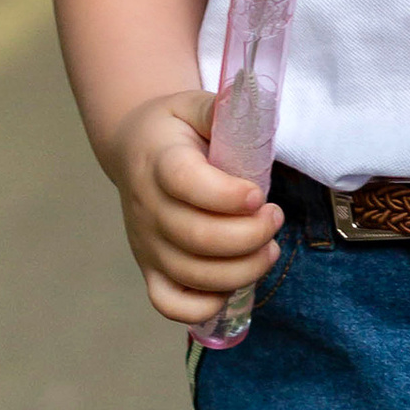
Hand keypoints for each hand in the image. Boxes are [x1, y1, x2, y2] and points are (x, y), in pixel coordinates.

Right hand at [109, 87, 281, 328]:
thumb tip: (251, 106)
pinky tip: (234, 284)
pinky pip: (170, 303)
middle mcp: (148, 208)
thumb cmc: (174, 129)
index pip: (186, 183)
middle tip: (276, 217)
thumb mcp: (193, 104)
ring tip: (269, 248)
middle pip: (196, 237)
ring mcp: (146, 244)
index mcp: (159, 161)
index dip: (226, 195)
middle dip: (249, 235)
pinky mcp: (149, 269)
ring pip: (191, 274)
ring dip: (240, 269)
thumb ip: (219, 109)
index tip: (259, 193)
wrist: (134, 150)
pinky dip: (205, 305)